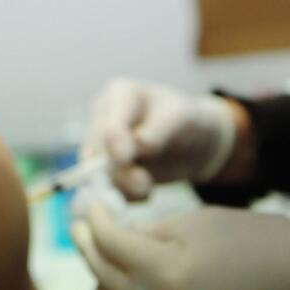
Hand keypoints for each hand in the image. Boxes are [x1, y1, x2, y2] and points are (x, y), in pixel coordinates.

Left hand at [72, 205, 289, 289]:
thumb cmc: (251, 240)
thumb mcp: (193, 224)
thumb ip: (147, 231)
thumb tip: (111, 233)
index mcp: (164, 272)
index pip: (107, 242)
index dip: (94, 219)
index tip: (92, 204)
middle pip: (102, 273)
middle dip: (87, 245)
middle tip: (81, 225)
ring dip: (101, 269)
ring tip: (99, 245)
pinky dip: (123, 285)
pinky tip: (124, 268)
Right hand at [84, 79, 235, 199]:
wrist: (190, 143)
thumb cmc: (186, 121)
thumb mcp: (182, 118)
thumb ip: (159, 129)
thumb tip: (139, 145)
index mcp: (120, 94)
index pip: (110, 120)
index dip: (115, 141)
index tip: (125, 158)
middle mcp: (103, 116)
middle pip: (99, 149)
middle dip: (122, 170)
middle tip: (145, 185)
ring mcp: (100, 143)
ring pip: (98, 171)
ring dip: (123, 186)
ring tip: (147, 190)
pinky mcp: (103, 167)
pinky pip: (106, 187)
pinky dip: (123, 194)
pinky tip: (143, 192)